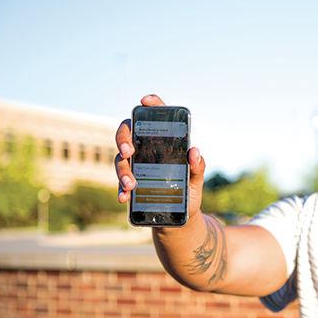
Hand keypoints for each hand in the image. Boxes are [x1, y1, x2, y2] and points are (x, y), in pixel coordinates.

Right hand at [114, 94, 204, 218]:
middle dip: (123, 139)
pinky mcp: (130, 183)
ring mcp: (136, 165)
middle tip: (129, 151)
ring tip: (131, 184)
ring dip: (122, 170)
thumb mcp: (196, 179)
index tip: (144, 101)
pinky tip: (124, 196)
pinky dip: (121, 189)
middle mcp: (146, 149)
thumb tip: (193, 151)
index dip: (151, 104)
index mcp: (164, 142)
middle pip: (128, 133)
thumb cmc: (189, 190)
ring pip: (120, 159)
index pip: (155, 117)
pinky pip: (120, 183)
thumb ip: (198, 166)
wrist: (181, 216)